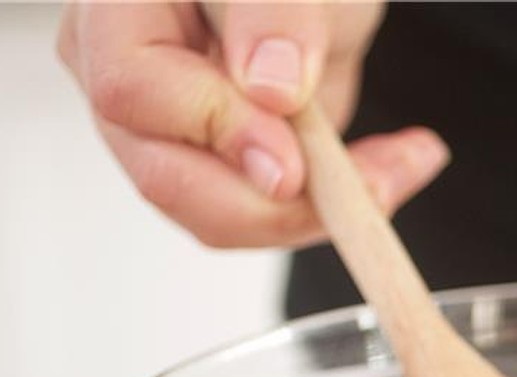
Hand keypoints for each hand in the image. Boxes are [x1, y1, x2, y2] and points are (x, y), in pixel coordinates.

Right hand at [57, 1, 449, 247]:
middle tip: (373, 185)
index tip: (295, 159)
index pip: (134, 92)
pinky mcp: (221, 167)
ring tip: (398, 167)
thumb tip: (270, 88)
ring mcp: (170, 132)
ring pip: (223, 216)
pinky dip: (333, 205)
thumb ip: (276, 10)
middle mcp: (127, 78)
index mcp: (118, 12)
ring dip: (320, 210)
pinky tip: (392, 169)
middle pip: (170, 180)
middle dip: (279, 203)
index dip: (218, 131)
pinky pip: (266, 213)